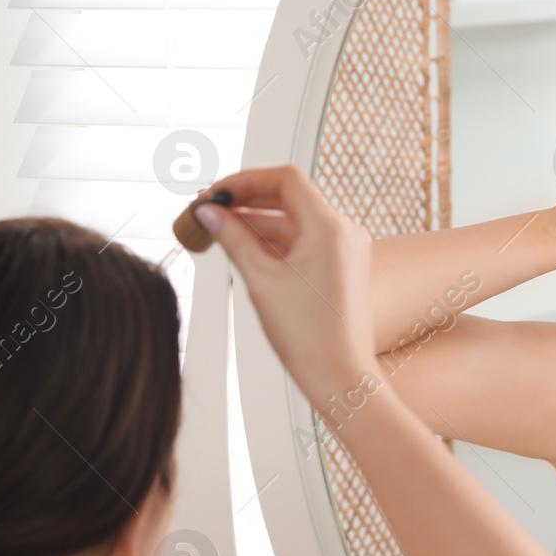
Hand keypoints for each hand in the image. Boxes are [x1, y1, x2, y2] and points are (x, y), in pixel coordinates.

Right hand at [191, 167, 376, 407]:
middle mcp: (344, 232)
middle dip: (247, 200)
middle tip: (211, 209)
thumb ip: (233, 239)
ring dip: (258, 221)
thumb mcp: (261, 281)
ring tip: (220, 230)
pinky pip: (304, 240)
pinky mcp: (342, 265)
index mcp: (330, 228)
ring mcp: (345, 249)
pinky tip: (245, 247)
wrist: (340, 376)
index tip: (216, 193)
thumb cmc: (310, 337)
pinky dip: (275, 240)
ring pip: (295, 219)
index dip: (245, 180)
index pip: (284, 179)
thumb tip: (210, 214)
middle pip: (289, 196)